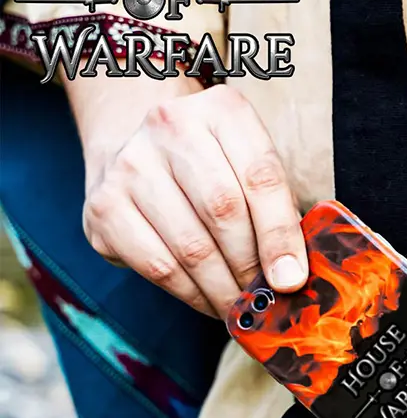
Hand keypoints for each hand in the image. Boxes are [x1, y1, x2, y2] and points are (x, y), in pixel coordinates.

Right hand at [67, 75, 306, 318]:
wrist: (134, 148)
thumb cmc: (214, 168)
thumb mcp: (251, 168)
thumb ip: (278, 211)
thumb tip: (292, 278)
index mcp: (222, 111)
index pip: (260, 177)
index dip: (280, 235)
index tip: (291, 280)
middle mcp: (170, 126)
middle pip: (223, 210)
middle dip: (251, 266)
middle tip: (265, 298)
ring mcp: (130, 164)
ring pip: (191, 246)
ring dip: (223, 288)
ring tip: (242, 306)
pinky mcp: (104, 205)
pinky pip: (158, 266)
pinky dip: (191, 294)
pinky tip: (209, 301)